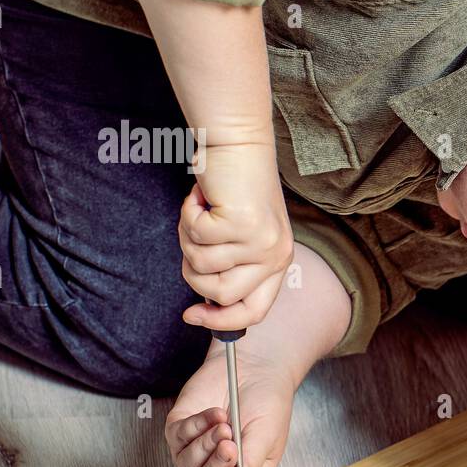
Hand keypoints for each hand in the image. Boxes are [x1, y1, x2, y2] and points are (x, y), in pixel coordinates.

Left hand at [165, 341, 295, 466]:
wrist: (255, 368)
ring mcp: (195, 450)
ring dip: (206, 445)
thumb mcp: (266, 435)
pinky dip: (197, 425)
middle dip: (217, 466)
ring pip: (187, 464)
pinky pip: (179, 436)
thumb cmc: (267, 404)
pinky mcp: (180, 428)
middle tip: (230, 445)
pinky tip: (215, 413)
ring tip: (224, 425)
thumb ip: (252, 462)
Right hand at [179, 141, 292, 331]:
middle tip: (194, 238)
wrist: (240, 145)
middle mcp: (276, 256)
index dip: (220, 321)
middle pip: (221, 294)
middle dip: (194, 272)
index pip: (254, 311)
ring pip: (202, 264)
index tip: (191, 316)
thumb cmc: (235, 190)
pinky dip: (188, 215)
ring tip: (202, 212)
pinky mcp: (243, 224)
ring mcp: (262, 241)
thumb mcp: (240, 236)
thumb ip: (231, 268)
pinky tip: (202, 198)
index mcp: (278, 263)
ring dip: (189, 238)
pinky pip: (196, 236)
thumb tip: (203, 306)